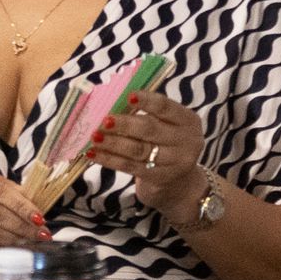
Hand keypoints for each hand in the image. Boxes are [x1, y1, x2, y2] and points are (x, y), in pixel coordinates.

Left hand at [84, 90, 208, 220]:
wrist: (179, 183)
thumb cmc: (164, 143)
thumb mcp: (165, 125)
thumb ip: (145, 111)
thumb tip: (110, 99)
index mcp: (187, 120)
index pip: (165, 107)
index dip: (147, 100)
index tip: (128, 96)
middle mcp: (186, 141)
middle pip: (150, 129)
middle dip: (124, 124)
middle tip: (103, 120)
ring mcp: (174, 163)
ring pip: (138, 149)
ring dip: (113, 142)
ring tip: (94, 137)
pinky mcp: (159, 178)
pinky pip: (130, 166)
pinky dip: (109, 159)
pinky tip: (93, 153)